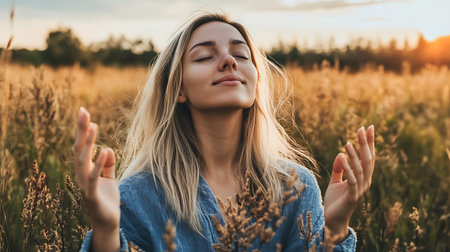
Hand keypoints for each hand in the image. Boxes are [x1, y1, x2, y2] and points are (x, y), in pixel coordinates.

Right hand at [73, 107, 119, 250]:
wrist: (108, 222)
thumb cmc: (107, 199)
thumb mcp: (109, 178)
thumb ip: (108, 164)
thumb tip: (108, 148)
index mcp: (85, 170)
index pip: (81, 146)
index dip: (82, 130)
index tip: (84, 112)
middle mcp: (81, 175)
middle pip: (79, 149)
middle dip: (81, 130)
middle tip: (83, 111)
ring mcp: (85, 185)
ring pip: (83, 160)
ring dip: (88, 143)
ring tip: (92, 125)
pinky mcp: (92, 195)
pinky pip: (94, 177)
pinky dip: (98, 164)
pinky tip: (104, 150)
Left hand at [323, 125, 374, 242]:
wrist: (332, 220)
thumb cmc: (335, 201)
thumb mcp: (335, 181)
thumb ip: (338, 168)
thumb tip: (340, 154)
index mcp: (362, 178)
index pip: (368, 157)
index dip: (369, 143)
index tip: (369, 127)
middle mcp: (364, 182)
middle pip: (368, 160)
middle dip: (365, 144)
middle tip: (362, 128)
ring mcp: (360, 189)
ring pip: (360, 169)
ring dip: (354, 155)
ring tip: (348, 142)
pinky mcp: (352, 196)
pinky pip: (351, 180)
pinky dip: (347, 168)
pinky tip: (342, 157)